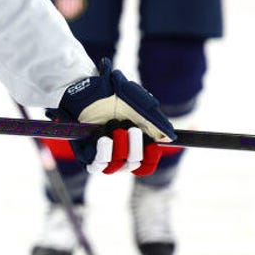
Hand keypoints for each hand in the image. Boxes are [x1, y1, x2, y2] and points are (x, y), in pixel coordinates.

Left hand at [48, 58, 175, 175]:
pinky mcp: (85, 154)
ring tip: (115, 128)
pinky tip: (104, 139)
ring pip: (116, 167)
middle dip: (135, 148)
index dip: (151, 159)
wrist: (85, 86)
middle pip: (133, 165)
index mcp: (133, 143)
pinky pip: (97, 166)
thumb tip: (170, 139)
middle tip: (132, 128)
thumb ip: (154, 121)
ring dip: (119, 148)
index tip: (154, 147)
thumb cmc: (111, 93)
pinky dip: (103, 153)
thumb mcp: (137, 104)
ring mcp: (101, 154)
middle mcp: (118, 151)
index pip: (145, 164)